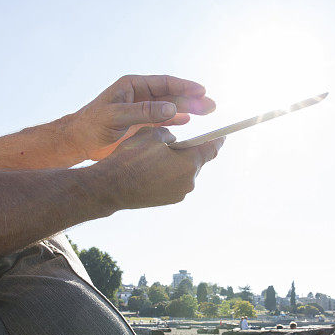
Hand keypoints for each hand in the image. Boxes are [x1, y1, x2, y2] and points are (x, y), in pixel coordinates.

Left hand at [66, 75, 215, 160]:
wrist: (79, 141)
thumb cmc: (92, 125)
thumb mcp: (117, 116)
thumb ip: (144, 112)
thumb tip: (171, 107)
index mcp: (133, 86)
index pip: (164, 83)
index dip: (184, 86)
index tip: (201, 90)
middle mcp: (140, 96)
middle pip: (171, 95)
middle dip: (192, 99)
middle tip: (211, 105)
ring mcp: (142, 111)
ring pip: (170, 107)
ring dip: (188, 109)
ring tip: (207, 112)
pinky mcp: (141, 125)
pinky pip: (163, 121)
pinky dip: (176, 120)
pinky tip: (188, 121)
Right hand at [92, 127, 224, 210]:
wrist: (111, 187)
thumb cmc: (130, 159)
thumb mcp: (151, 135)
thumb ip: (169, 134)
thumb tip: (173, 141)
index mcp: (188, 164)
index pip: (210, 150)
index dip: (217, 140)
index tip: (222, 136)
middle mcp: (188, 182)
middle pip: (196, 162)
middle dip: (188, 151)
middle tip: (174, 143)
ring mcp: (179, 193)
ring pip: (184, 173)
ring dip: (176, 164)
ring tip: (157, 157)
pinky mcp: (169, 200)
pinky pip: (174, 182)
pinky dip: (168, 174)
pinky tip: (153, 169)